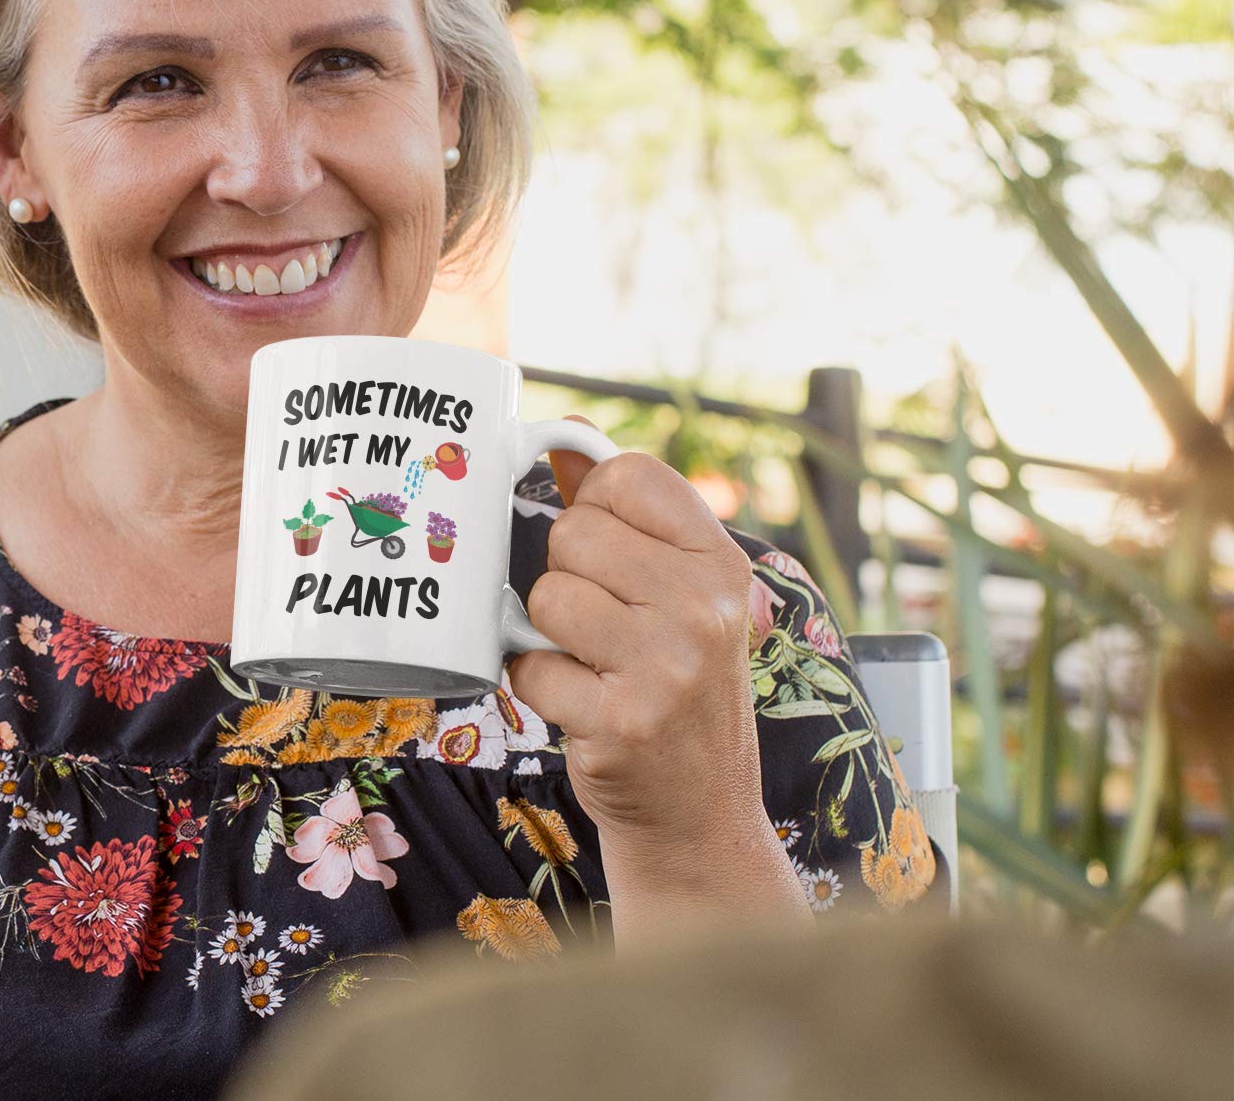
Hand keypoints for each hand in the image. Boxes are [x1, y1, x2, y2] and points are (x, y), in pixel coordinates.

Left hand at [506, 416, 766, 855]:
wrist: (700, 814)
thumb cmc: (677, 688)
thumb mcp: (678, 595)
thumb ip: (625, 515)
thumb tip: (567, 435)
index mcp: (722, 564)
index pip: (628, 475)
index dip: (594, 503)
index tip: (607, 547)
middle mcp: (704, 608)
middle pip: (573, 533)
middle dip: (567, 577)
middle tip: (601, 624)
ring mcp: (665, 668)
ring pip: (546, 596)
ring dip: (549, 634)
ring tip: (592, 664)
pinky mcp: (620, 722)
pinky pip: (529, 666)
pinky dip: (538, 686)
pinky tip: (581, 705)